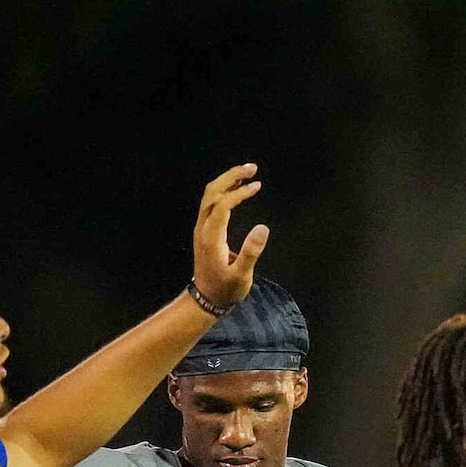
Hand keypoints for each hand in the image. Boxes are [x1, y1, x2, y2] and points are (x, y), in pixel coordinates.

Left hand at [190, 164, 268, 311]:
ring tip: (247, 174)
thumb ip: (251, 251)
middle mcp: (203, 227)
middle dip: (231, 176)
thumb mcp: (241, 275)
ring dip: (227, 181)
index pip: (223, 204)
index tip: (257, 186)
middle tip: (252, 168)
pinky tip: (238, 190)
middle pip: (212, 192)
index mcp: (211, 236)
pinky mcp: (205, 230)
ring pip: (210, 195)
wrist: (206, 298)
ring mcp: (202, 227)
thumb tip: (263, 228)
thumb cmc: (225, 289)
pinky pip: (212, 203)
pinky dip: (224, 191)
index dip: (240, 192)